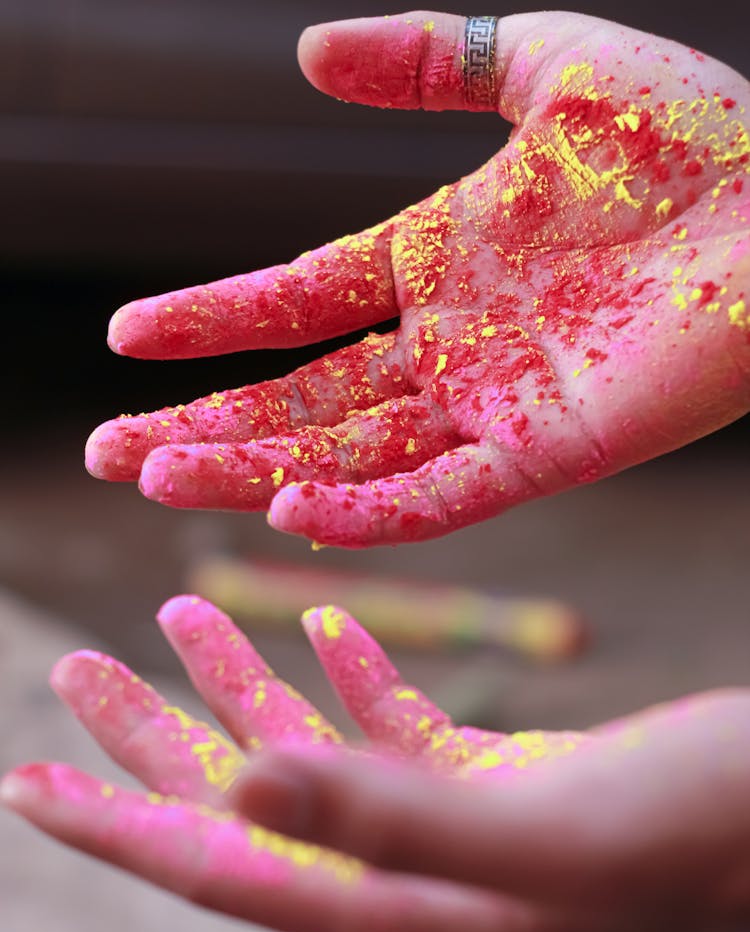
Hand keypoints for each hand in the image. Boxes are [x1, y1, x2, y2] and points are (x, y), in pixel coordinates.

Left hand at [3, 597, 749, 931]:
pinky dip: (351, 677)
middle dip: (150, 737)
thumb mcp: (533, 829)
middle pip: (241, 807)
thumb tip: (227, 795)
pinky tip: (326, 627)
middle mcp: (407, 879)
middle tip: (72, 669)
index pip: (213, 865)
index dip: (111, 823)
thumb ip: (381, 817)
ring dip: (244, 688)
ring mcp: (452, 832)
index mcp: (392, 905)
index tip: (24, 784)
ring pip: (314, 757)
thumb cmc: (688, 837)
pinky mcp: (501, 787)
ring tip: (181, 613)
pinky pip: (398, 731)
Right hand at [86, 10, 749, 546]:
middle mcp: (446, 345)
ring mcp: (489, 407)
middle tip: (109, 448)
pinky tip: (285, 512)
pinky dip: (362, 512)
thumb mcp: (544, 64)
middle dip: (203, 422)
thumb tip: (303, 53)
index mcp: (434, 258)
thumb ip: (427, 58)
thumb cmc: (692, 134)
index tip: (128, 336)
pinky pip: (436, 498)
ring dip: (252, 469)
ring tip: (158, 476)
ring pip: (347, 456)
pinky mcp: (543, 457)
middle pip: (300, 398)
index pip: (296, 301)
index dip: (212, 321)